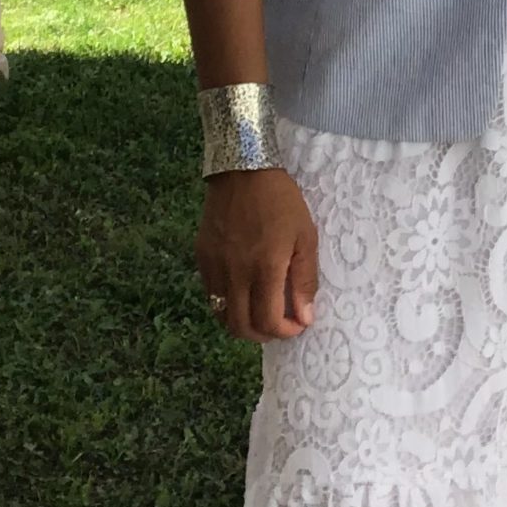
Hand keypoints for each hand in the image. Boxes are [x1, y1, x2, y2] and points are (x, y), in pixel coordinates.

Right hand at [196, 166, 318, 341]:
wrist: (242, 171)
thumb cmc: (281, 202)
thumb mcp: (305, 237)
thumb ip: (305, 280)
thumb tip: (305, 318)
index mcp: (264, 269)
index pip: (267, 322)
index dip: (284, 332)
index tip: (297, 325)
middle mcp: (234, 274)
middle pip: (240, 327)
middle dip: (262, 335)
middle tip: (278, 324)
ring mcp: (214, 267)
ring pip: (221, 315)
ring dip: (242, 322)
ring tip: (260, 311)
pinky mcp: (201, 258)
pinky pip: (211, 294)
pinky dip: (227, 302)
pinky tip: (243, 290)